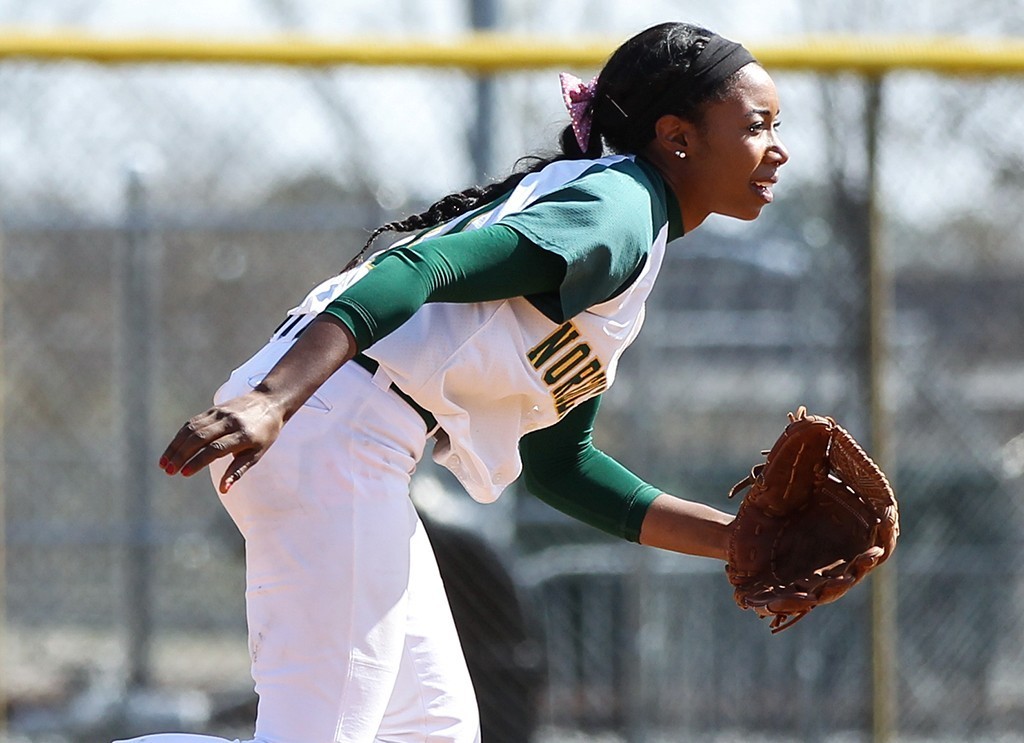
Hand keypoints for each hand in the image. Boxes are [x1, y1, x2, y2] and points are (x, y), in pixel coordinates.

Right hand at [159, 390, 286, 493]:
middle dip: (181, 455)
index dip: (199, 461)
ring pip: (192, 429)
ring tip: (164, 463)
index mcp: (244, 435)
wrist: (269, 402)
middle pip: (200, 437)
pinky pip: (192, 422)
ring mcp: (220, 413)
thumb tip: (224, 490)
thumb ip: (238, 470)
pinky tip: (172, 450)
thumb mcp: (257, 454)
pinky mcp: (213, 409)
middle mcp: (230, 422)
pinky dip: (179, 436)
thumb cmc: (265, 433)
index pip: (216, 449)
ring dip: (175, 446)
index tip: (185, 473)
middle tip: (169, 471)